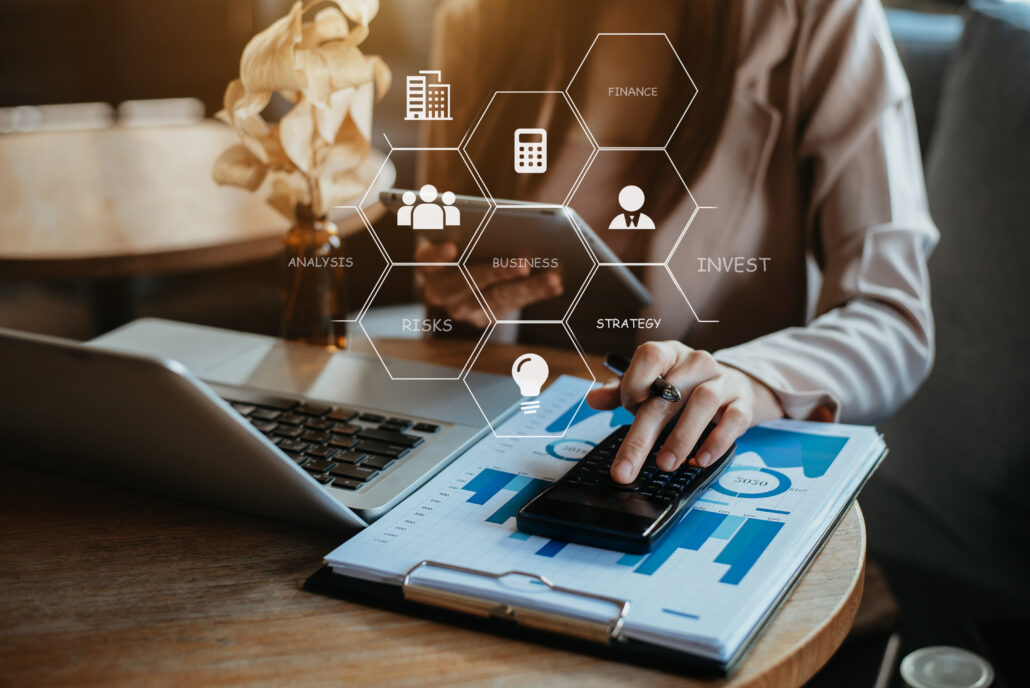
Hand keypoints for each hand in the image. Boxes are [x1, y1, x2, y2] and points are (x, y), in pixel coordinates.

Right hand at [416, 241, 562, 326]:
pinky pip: (511, 306)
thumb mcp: (459, 231)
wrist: (462, 271)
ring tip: (552, 278)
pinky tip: (554, 284)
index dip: (438, 255)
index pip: (427, 260)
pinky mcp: (482, 318)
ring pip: (495, 299)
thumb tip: (501, 224)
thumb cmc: (464, 240)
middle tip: (524, 263)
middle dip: (499, 272)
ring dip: (527, 288)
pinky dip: (535, 293)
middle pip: (469, 282)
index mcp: (427, 265)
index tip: (452, 247)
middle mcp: (439, 291)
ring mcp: (460, 309)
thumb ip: (469, 227)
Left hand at [586, 341, 783, 483]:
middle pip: (668, 395)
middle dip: (643, 436)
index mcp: (669, 353)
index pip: (650, 355)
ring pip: (703, 402)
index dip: (634, 380)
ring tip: (664, 465)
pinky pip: (733, 419)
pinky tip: (700, 460)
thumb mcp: (652, 385)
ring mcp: (722, 381)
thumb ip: (621, 392)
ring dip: (681, 437)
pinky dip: (717, 441)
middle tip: (625, 469)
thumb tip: (592, 399)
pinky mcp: (742, 403)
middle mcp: (696, 362)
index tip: (627, 406)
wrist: (735, 386)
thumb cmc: (682, 388)